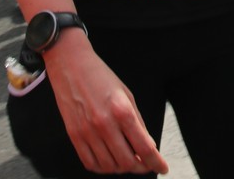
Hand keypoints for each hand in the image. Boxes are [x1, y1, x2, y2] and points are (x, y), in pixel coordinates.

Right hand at [43, 36, 170, 172]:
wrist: (70, 64)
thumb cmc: (100, 76)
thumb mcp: (126, 94)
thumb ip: (138, 121)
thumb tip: (147, 145)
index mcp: (122, 111)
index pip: (144, 147)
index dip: (156, 162)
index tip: (162, 167)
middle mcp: (105, 124)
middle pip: (127, 162)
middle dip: (141, 167)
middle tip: (145, 164)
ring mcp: (87, 132)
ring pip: (109, 166)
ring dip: (122, 168)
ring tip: (127, 160)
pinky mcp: (74, 135)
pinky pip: (90, 163)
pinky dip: (103, 167)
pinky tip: (109, 161)